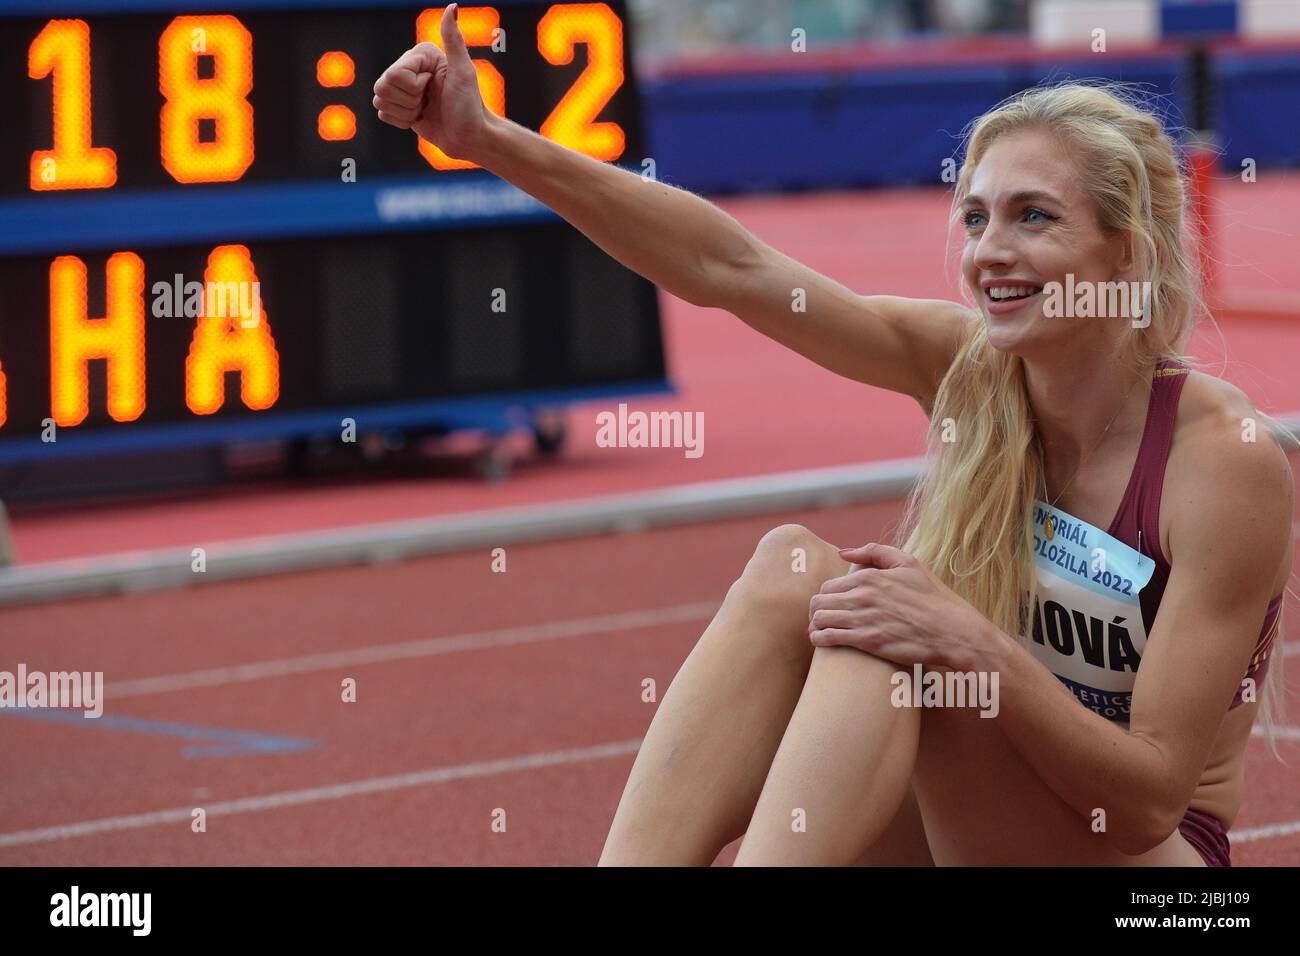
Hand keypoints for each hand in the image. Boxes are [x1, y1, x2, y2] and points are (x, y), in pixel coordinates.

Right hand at [372, 5, 490, 162]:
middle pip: (382, 85)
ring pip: (379, 100)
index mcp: (420, 54)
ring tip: (425, 108)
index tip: (434, 86)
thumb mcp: (464, 72)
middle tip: (430, 100)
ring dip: (405, 112)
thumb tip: (452, 6)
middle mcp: (408, 66)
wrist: (470, 137)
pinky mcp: (398, 105)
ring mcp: (401, 86)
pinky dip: (401, 121)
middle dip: (409, 101)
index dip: (414, 87)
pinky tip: (419, 117)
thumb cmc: (470, 106)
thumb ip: (454, 39)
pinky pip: (382, 114)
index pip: (393, 73)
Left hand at [808, 542, 995, 670]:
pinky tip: (821, 642)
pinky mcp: (868, 640)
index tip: (828, 606)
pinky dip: (819, 639)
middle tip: (820, 620)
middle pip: (819, 601)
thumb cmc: (933, 598)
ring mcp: (864, 618)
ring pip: (820, 619)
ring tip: (819, 631)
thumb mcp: (909, 564)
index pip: (829, 585)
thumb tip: (844, 552)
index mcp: (869, 575)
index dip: (825, 597)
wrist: (954, 631)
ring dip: (814, 626)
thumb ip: (874, 552)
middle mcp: (863, 595)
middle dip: (816, 611)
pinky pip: (829, 638)